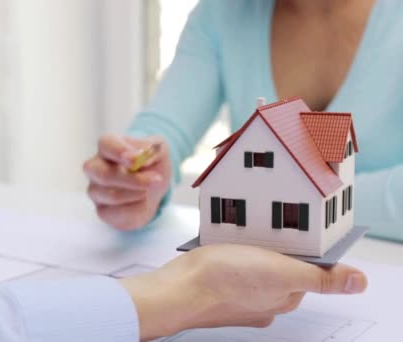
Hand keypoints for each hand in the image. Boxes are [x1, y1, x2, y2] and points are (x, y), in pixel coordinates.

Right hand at [83, 134, 171, 229]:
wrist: (153, 187)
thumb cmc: (151, 164)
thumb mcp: (159, 151)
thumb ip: (149, 150)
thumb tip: (135, 158)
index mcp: (108, 146)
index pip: (106, 144)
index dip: (119, 151)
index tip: (135, 161)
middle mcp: (95, 167)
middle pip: (104, 174)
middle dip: (133, 180)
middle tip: (155, 179)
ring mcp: (95, 189)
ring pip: (112, 195)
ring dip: (137, 193)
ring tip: (149, 190)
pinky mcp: (102, 210)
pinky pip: (116, 213)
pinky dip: (135, 209)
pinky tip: (141, 202)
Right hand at [119, 244, 367, 339]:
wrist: (176, 290)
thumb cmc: (224, 280)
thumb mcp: (282, 272)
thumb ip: (321, 277)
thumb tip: (359, 282)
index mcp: (283, 298)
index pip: (305, 268)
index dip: (300, 247)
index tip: (289, 231)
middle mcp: (263, 302)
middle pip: (278, 266)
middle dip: (271, 245)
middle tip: (259, 229)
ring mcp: (238, 297)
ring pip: (253, 265)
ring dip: (248, 248)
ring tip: (236, 235)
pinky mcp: (217, 288)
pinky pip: (230, 267)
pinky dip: (227, 254)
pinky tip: (219, 246)